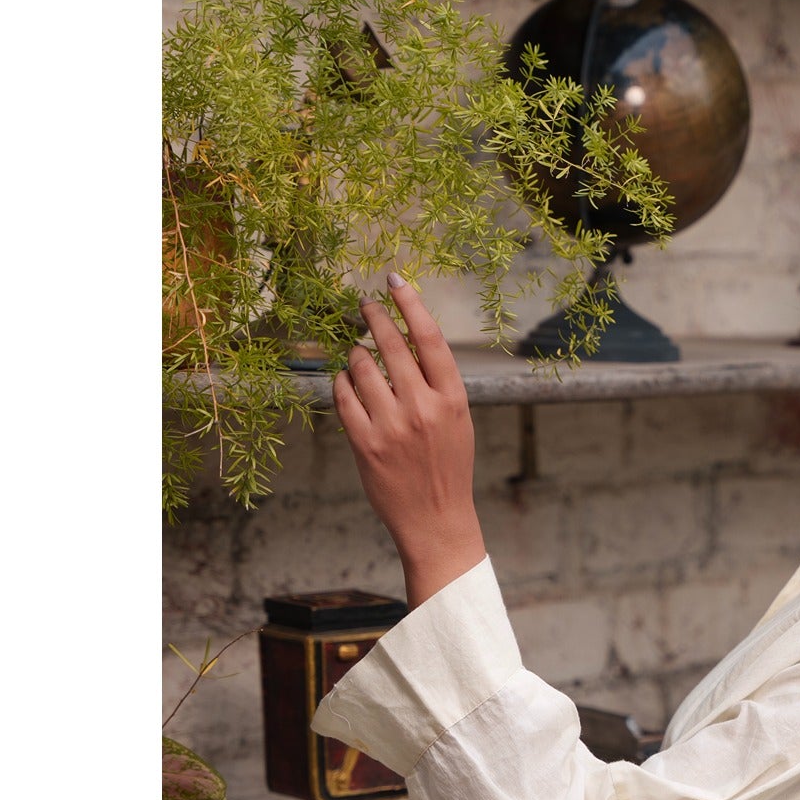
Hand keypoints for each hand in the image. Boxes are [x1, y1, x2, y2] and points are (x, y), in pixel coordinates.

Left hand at [332, 274, 486, 607]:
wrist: (436, 519)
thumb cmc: (447, 467)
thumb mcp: (457, 421)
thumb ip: (437, 383)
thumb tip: (407, 339)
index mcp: (453, 399)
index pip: (429, 338)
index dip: (410, 302)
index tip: (394, 280)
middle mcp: (423, 408)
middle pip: (391, 345)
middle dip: (374, 317)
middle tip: (365, 305)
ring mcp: (391, 427)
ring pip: (361, 367)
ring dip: (356, 355)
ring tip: (358, 355)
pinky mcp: (365, 444)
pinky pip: (343, 397)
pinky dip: (341, 383)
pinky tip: (346, 383)